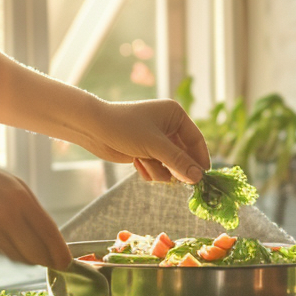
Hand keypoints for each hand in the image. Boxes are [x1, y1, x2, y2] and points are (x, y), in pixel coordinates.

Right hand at [0, 147, 70, 269]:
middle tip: (49, 265)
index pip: (49, 231)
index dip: (59, 251)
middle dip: (44, 261)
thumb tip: (44, 235)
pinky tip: (4, 247)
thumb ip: (28, 207)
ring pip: (17, 255)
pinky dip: (3, 253)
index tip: (65, 263)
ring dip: (24, 259)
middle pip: (36, 250)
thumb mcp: (10, 183)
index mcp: (22, 196)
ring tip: (26, 255)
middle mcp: (9, 212)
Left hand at [78, 99, 210, 183]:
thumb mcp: (154, 145)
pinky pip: (158, 169)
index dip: (200, 159)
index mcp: (175, 115)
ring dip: (158, 170)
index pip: (196, 140)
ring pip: (170, 166)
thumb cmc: (124, 128)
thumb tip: (198, 178)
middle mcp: (169, 126)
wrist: (93, 128)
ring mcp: (157, 140)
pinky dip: (149, 170)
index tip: (202, 179)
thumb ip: (178, 162)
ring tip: (143, 163)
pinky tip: (136, 164)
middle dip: (174, 167)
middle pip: (184, 156)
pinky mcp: (146, 151)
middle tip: (174, 180)